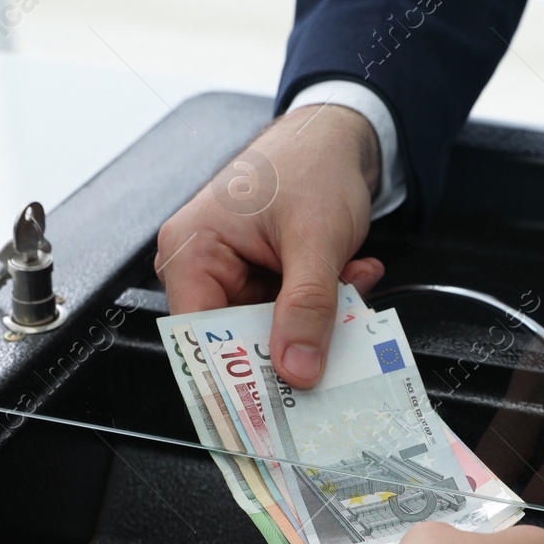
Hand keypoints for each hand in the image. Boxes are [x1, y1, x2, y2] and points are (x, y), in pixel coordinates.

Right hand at [156, 105, 386, 386]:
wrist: (339, 133)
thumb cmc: (311, 162)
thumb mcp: (316, 238)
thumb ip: (308, 307)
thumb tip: (298, 369)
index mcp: (191, 251)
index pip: (200, 339)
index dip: (235, 378)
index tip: (272, 410)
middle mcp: (203, 266)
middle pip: (239, 341)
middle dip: (296, 340)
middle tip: (336, 344)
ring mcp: (235, 275)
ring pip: (274, 331)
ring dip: (320, 318)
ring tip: (350, 282)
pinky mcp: (265, 280)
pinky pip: (293, 315)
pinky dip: (327, 303)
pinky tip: (351, 274)